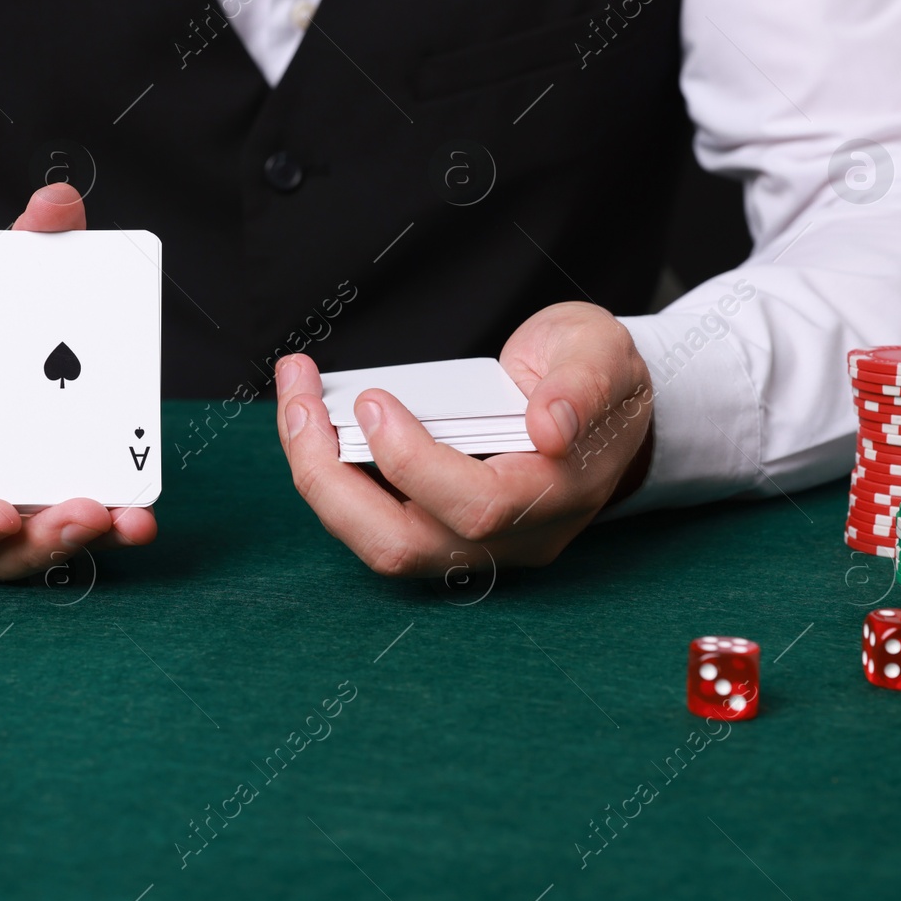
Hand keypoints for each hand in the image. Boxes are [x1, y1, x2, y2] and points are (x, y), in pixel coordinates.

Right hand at [0, 183, 157, 581]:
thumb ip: (21, 248)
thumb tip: (58, 202)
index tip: (0, 515)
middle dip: (33, 544)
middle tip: (87, 513)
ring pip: (23, 554)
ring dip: (73, 548)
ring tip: (126, 522)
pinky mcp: (37, 501)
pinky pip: (61, 530)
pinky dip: (101, 532)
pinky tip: (140, 517)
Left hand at [275, 302, 652, 576]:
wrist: (596, 405)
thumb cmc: (594, 377)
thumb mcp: (604, 354)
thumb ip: (584, 383)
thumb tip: (550, 424)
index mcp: (558, 495)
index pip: (478, 506)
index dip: (414, 463)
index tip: (373, 400)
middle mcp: (511, 537)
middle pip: (405, 545)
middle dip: (333, 477)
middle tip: (300, 403)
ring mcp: (471, 543)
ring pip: (377, 544)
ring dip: (319, 478)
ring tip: (296, 404)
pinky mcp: (437, 530)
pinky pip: (371, 523)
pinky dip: (331, 477)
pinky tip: (309, 421)